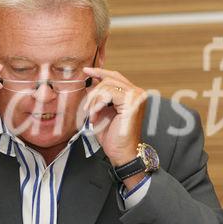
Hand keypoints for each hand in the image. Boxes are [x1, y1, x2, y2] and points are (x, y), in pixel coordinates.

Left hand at [83, 67, 147, 186]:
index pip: (115, 76)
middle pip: (110, 79)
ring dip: (94, 101)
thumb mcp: (103, 112)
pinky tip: (94, 117)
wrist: (122, 153)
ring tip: (91, 116)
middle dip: (93, 92)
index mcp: (132, 94)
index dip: (100, 72)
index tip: (86, 71)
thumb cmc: (113, 136)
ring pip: (107, 86)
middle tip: (85, 107)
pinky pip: (108, 94)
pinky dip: (97, 105)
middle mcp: (137, 93)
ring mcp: (136, 97)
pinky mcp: (131, 103)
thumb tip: (90, 83)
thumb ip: (99, 98)